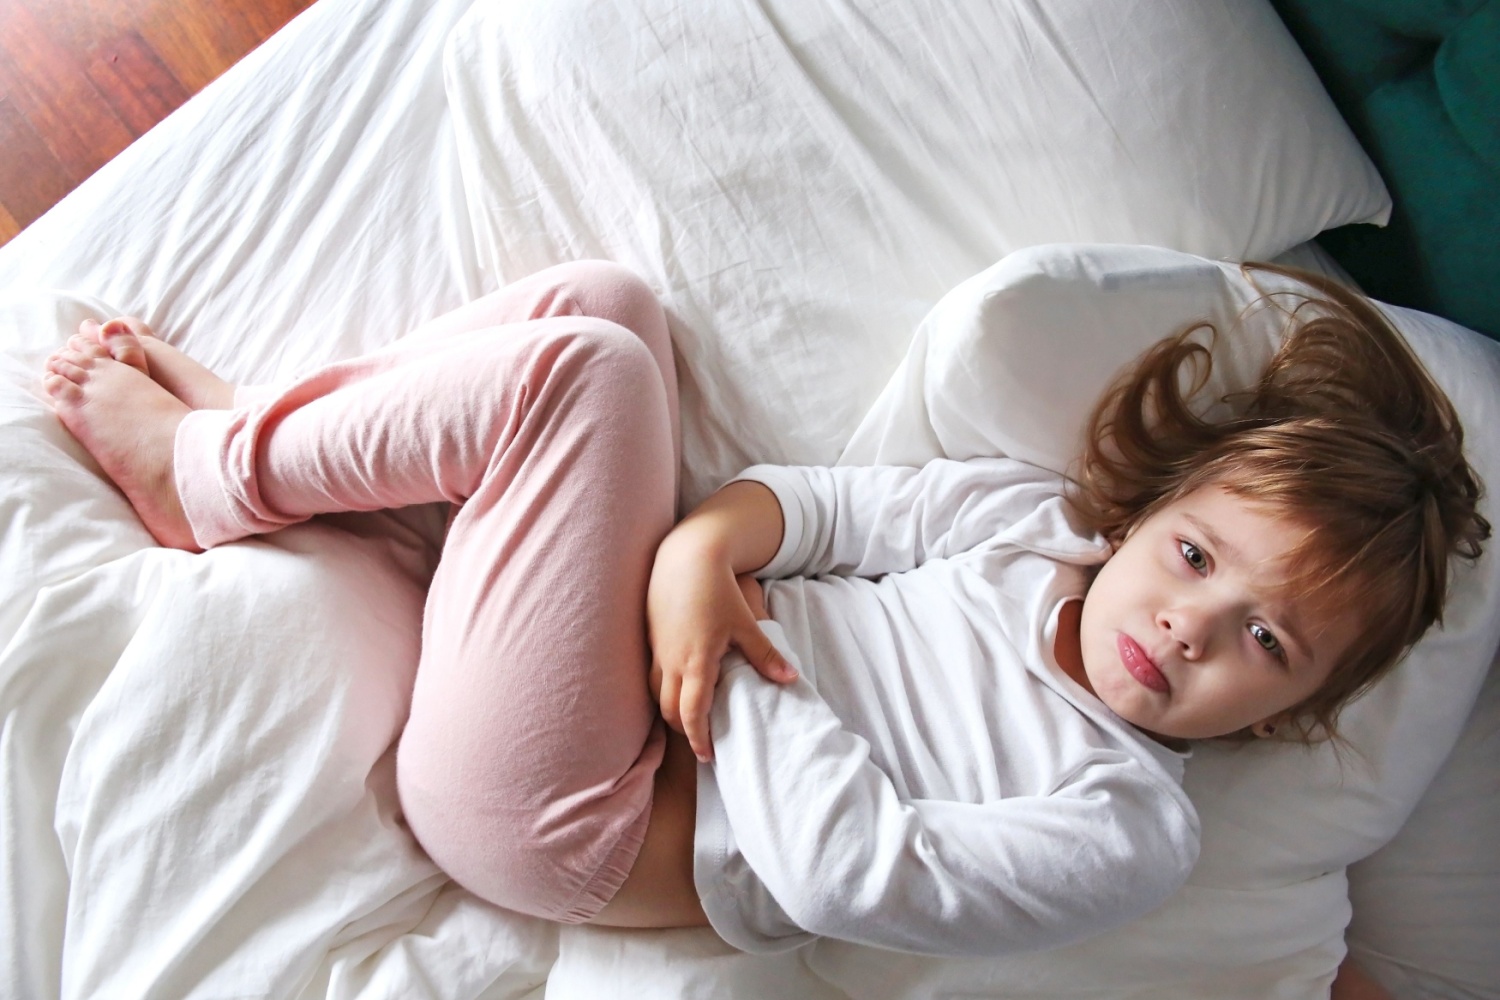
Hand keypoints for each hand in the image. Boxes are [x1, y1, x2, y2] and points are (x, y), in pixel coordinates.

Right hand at [647, 529, 796, 762]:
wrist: (684, 556)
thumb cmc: (717, 588)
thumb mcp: (745, 623)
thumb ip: (765, 655)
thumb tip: (791, 680)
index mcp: (696, 662)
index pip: (692, 714)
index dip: (698, 739)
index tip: (708, 756)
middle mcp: (672, 661)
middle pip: (669, 711)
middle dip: (682, 730)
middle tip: (699, 741)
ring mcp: (658, 650)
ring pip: (657, 694)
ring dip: (670, 710)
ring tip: (688, 717)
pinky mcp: (652, 638)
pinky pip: (653, 674)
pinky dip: (663, 689)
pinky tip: (676, 686)